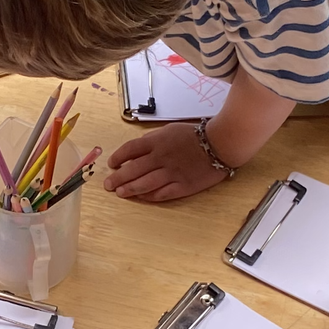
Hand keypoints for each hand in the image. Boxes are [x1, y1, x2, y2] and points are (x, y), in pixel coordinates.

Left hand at [104, 124, 233, 202]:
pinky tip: (142, 197)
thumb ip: (152, 140)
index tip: (112, 164)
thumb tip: (135, 151)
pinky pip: (162, 193)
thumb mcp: (170, 130)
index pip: (130, 149)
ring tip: (120, 193)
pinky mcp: (183, 185)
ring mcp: (172, 173)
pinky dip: (150, 196)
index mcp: (157, 142)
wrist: (220, 144)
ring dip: (130, 189)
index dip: (118, 158)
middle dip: (118, 178)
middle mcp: (161, 158)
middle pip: (133, 169)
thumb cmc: (196, 135)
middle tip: (108, 184)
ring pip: (144, 184)